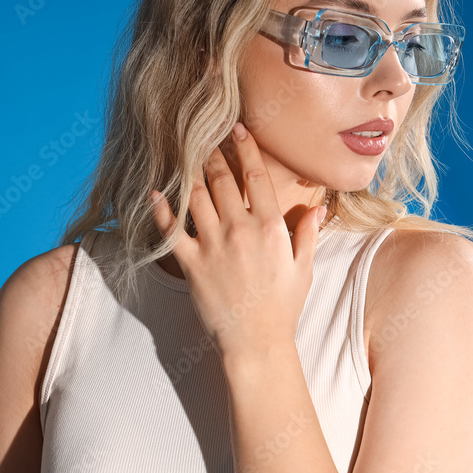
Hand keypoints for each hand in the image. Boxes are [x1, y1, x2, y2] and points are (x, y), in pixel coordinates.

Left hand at [148, 121, 325, 359]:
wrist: (256, 342)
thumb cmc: (283, 306)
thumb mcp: (304, 267)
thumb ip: (309, 232)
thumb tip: (318, 206)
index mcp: (271, 227)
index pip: (257, 176)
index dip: (246, 149)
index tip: (238, 130)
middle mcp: (241, 229)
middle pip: (223, 180)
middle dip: (213, 155)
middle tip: (206, 138)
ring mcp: (213, 246)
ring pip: (196, 197)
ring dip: (190, 174)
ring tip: (185, 157)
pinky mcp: (191, 264)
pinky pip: (171, 231)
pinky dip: (160, 209)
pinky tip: (154, 193)